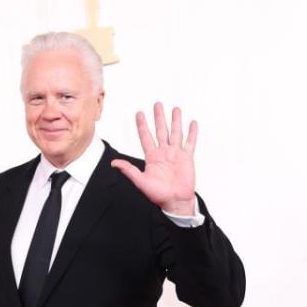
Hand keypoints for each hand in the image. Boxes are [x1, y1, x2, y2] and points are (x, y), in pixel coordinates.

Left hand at [111, 102, 198, 216]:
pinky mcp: (187, 158)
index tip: (139, 113)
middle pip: (160, 130)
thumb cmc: (158, 195)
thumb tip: (114, 163)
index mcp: (152, 157)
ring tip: (175, 109)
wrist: (175, 202)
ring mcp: (176, 154)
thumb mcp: (141, 181)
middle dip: (159, 117)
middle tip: (157, 104)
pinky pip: (190, 143)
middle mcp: (164, 153)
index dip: (142, 125)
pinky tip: (192, 123)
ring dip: (175, 121)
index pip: (145, 137)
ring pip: (175, 133)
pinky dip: (192, 133)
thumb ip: (129, 170)